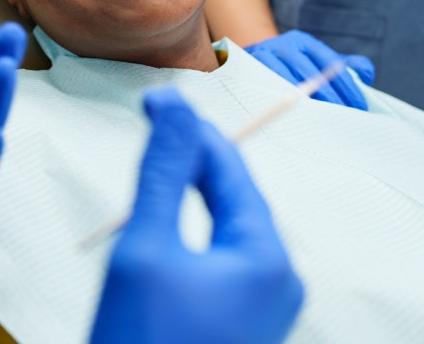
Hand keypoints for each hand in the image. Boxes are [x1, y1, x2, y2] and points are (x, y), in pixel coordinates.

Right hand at [90, 87, 303, 343]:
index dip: (187, 129)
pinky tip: (162, 222)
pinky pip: (221, 257)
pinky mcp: (242, 323)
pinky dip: (190, 230)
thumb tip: (173, 104)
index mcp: (267, 257)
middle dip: (190, 160)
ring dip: (189, 193)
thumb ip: (162, 171)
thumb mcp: (145, 249)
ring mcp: (263, 305)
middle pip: (232, 194)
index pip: (229, 168)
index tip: (150, 101)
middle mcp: (278, 279)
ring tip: (153, 167)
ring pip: (226, 224)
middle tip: (149, 126)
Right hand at [246, 30, 373, 109]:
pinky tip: (300, 119)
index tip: (360, 105)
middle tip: (346, 118)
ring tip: (327, 122)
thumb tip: (367, 74)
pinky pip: (272, 90)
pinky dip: (287, 104)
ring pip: (291, 83)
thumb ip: (345, 66)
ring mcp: (266, 57)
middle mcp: (284, 46)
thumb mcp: (317, 62)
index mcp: (303, 42)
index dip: (347, 85)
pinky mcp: (252, 71)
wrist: (247, 62)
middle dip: (332, 98)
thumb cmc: (291, 68)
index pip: (330, 62)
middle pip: (312, 73)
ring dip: (310, 104)